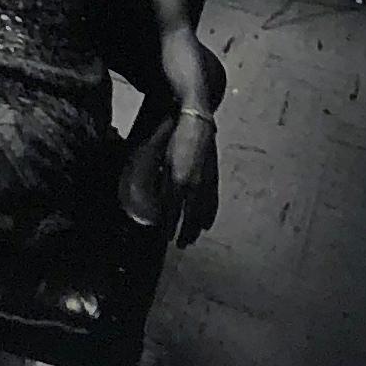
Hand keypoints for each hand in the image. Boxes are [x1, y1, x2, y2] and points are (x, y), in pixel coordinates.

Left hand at [166, 110, 214, 243]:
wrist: (196, 121)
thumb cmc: (174, 136)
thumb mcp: (159, 156)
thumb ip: (157, 178)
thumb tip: (152, 196)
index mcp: (178, 179)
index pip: (171, 210)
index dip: (168, 226)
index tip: (165, 237)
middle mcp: (193, 184)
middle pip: (189, 216)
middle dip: (184, 232)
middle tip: (181, 245)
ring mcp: (206, 182)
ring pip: (202, 211)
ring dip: (196, 227)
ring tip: (193, 239)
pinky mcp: (214, 177)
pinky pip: (212, 202)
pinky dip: (209, 215)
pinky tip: (206, 223)